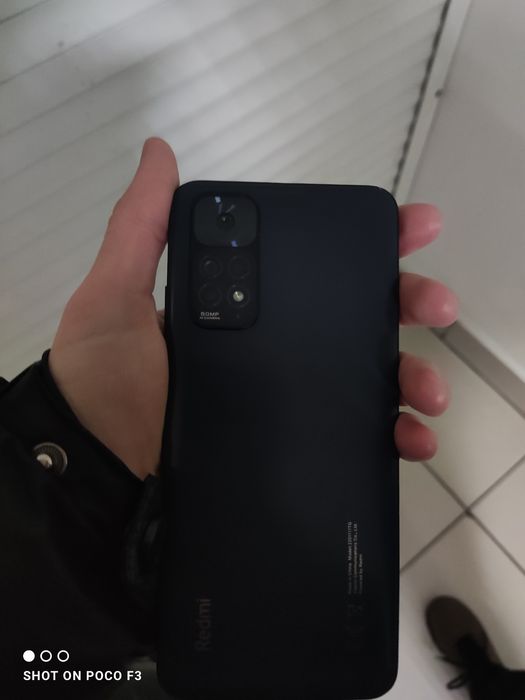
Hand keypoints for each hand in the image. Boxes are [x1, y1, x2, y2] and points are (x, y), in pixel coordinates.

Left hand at [49, 138, 455, 479]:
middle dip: (410, 305)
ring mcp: (288, 397)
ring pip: (371, 377)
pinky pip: (357, 437)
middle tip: (437, 306)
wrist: (96, 470)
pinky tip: (413, 439)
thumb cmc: (103, 377)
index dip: (372, 246)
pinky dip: (395, 437)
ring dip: (414, 377)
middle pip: (362, 316)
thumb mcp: (116, 292)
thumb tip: (160, 149)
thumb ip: (141, 226)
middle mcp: (275, 345)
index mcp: (247, 303)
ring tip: (429, 392)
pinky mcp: (293, 446)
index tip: (416, 228)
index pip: (319, 264)